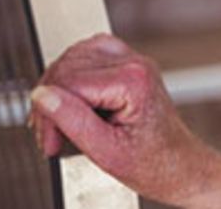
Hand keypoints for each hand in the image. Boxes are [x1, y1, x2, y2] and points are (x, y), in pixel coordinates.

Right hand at [28, 33, 220, 207]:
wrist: (177, 165)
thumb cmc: (152, 162)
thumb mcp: (105, 151)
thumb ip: (72, 120)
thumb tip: (42, 95)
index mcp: (133, 81)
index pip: (68, 81)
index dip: (50, 114)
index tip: (51, 141)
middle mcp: (135, 64)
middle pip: (67, 67)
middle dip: (51, 104)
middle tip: (52, 136)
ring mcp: (134, 62)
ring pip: (72, 58)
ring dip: (58, 90)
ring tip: (61, 123)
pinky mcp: (129, 65)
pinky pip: (87, 56)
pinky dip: (71, 78)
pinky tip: (71, 102)